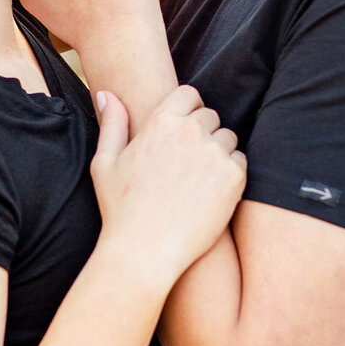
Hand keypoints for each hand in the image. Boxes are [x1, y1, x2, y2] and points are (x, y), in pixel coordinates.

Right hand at [90, 86, 246, 291]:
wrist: (144, 251)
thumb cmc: (120, 209)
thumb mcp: (104, 163)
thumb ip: (112, 124)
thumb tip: (107, 93)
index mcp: (160, 121)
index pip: (189, 94)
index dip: (188, 109)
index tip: (183, 129)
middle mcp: (190, 131)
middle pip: (210, 116)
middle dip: (201, 132)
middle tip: (188, 161)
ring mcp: (214, 153)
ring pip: (227, 137)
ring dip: (218, 151)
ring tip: (198, 178)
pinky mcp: (234, 176)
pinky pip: (240, 160)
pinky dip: (230, 172)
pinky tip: (211, 191)